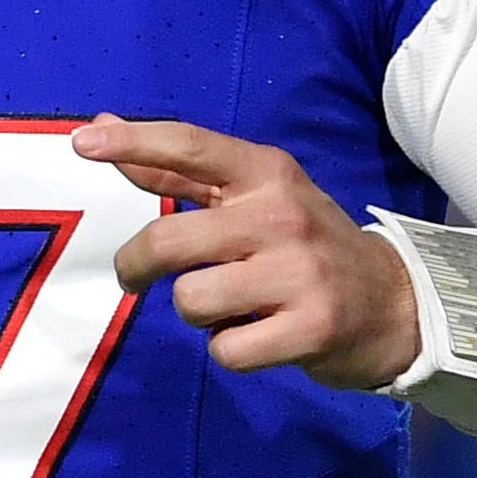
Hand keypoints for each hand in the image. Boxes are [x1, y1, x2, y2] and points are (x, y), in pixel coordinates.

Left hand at [72, 114, 422, 390]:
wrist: (394, 304)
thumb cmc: (302, 245)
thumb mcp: (252, 196)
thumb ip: (175, 169)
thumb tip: (98, 127)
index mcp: (266, 173)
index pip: (190, 146)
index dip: (133, 142)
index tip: (82, 142)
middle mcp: (281, 215)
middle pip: (167, 240)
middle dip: (135, 266)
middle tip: (136, 277)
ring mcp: (298, 273)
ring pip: (190, 300)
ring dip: (196, 313)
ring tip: (229, 306)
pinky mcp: (309, 330)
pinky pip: (224, 349)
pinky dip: (229, 349)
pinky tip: (257, 335)